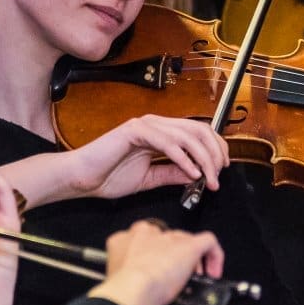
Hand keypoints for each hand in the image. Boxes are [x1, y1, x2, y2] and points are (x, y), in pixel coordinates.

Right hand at [69, 115, 229, 198]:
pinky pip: (168, 142)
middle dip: (214, 153)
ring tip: (207, 178)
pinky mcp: (135, 131)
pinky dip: (183, 158)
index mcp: (161, 133)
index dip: (216, 148)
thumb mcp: (151, 178)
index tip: (222, 169)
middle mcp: (156, 125)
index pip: (198, 132)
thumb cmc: (108, 177)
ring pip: (187, 134)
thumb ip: (173, 173)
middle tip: (218, 176)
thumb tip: (197, 174)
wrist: (81, 179)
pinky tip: (190, 172)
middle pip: (199, 130)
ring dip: (203, 158)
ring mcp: (146, 125)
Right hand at [88, 220, 223, 304]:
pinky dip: (214, 254)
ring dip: (191, 258)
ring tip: (194, 277)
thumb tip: (137, 283)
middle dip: (172, 255)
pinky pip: (208, 241)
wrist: (131, 289)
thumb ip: (126, 272)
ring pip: (185, 239)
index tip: (156, 269)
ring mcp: (168, 238)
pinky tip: (214, 271)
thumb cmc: (122, 289)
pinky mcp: (189, 245)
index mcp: (125, 240)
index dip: (153, 255)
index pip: (142, 241)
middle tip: (176, 275)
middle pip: (166, 239)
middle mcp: (146, 233)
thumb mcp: (116, 277)